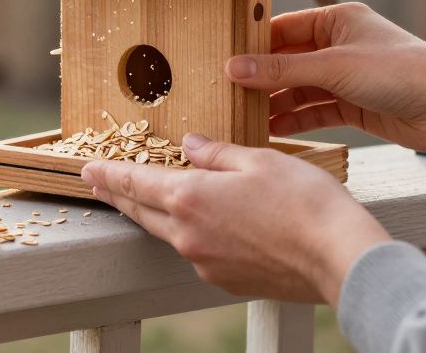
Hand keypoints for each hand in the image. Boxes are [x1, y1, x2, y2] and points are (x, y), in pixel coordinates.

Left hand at [81, 134, 388, 305]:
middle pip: (141, 212)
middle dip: (119, 195)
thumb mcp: (258, 159)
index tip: (86, 168)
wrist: (338, 257)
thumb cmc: (304, 202)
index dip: (108, 174)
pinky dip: (191, 233)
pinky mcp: (225, 280)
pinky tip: (205, 223)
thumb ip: (217, 153)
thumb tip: (191, 145)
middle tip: (99, 182)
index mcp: (190, 198)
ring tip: (149, 198)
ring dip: (155, 214)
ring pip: (168, 232)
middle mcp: (188, 234)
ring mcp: (205, 262)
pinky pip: (197, 250)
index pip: (135, 183)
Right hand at [228, 2, 425, 153]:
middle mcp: (340, 45)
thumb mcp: (335, 66)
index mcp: (338, 19)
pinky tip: (271, 128)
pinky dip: (294, 119)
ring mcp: (346, 76)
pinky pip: (314, 110)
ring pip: (299, 88)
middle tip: (227, 92)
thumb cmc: (403, 71)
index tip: (224, 61)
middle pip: (288, 60)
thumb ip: (283, 69)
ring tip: (242, 114)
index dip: (254, 45)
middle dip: (260, 77)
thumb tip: (236, 67)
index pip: (283, 28)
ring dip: (274, 102)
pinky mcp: (353, 104)